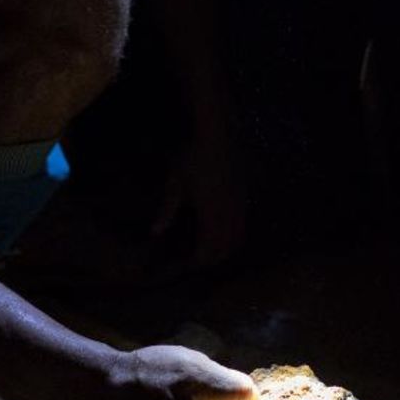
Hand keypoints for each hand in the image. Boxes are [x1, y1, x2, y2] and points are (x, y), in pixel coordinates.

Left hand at [152, 118, 247, 268]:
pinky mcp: (245, 197)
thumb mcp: (174, 184)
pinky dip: (235, 236)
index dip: (198, 260)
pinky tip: (224, 233)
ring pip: (238, 238)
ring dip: (226, 250)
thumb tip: (155, 232)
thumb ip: (166, 210)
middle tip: (197, 261)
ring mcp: (239, 205)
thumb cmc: (192, 159)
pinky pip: (243, 225)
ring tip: (211, 251)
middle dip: (213, 259)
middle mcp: (228, 212)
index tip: (187, 263)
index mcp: (209, 211)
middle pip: (226, 248)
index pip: (208, 247)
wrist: (216, 136)